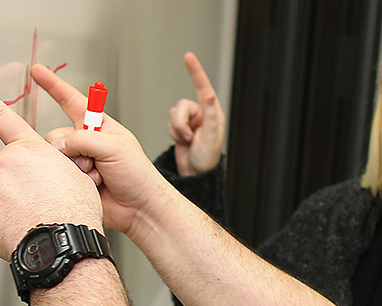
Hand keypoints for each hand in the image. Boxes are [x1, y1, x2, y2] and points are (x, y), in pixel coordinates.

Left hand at [0, 77, 102, 260]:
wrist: (63, 245)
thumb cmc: (75, 215)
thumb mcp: (77, 177)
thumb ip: (54, 165)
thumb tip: (48, 170)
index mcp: (31, 150)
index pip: (3, 118)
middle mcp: (6, 162)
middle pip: (1, 167)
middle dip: (12, 182)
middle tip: (32, 202)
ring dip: (3, 203)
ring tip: (26, 219)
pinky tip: (9, 228)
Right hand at [31, 65, 170, 237]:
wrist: (140, 208)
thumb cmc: (138, 175)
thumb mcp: (115, 147)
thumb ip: (83, 140)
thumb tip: (57, 147)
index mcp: (98, 127)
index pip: (72, 100)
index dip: (53, 86)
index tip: (36, 72)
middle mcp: (86, 142)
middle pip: (57, 136)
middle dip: (72, 149)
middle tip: (94, 161)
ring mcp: (79, 163)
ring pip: (56, 158)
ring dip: (76, 168)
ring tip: (97, 176)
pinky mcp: (73, 182)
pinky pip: (58, 176)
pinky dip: (74, 181)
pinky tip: (92, 187)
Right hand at [166, 52, 225, 176]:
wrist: (196, 174)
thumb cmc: (207, 158)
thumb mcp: (211, 137)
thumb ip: (209, 115)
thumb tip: (209, 94)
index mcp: (212, 112)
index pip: (203, 87)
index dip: (195, 71)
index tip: (188, 56)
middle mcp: (201, 114)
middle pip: (181, 105)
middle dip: (181, 122)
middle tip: (189, 137)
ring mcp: (190, 121)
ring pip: (173, 114)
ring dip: (177, 130)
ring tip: (187, 142)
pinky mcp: (180, 128)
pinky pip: (169, 124)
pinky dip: (173, 134)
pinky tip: (182, 143)